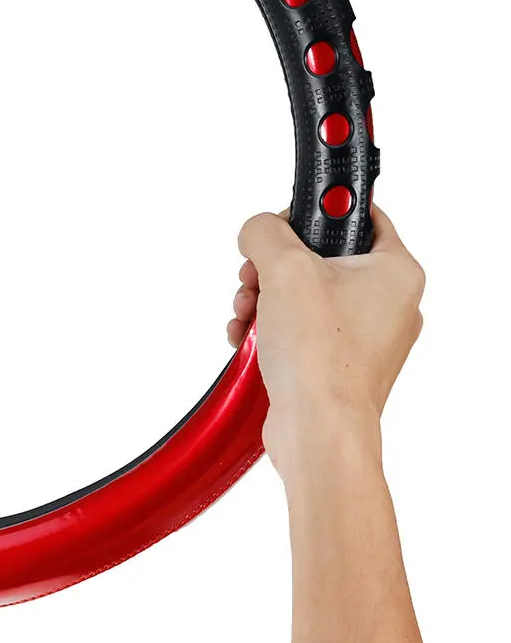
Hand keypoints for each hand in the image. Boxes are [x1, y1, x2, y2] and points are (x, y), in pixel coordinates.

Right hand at [228, 205, 424, 481]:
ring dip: (263, 296)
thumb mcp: (284, 267)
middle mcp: (387, 302)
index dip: (316, 212)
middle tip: (254, 276)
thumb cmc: (321, 357)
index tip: (286, 220)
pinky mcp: (338, 361)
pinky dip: (269, 327)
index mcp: (395, 271)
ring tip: (246, 312)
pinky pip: (298, 327)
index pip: (360, 215)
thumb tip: (257, 230)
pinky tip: (248, 337)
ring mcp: (363, 335)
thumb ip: (265, 231)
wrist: (317, 431)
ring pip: (302, 292)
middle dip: (272, 265)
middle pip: (318, 255)